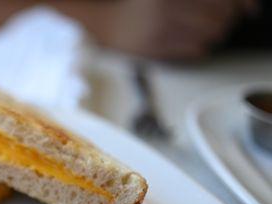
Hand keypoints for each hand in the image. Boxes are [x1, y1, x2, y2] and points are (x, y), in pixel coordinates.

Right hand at [96, 0, 255, 58]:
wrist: (106, 22)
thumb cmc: (139, 6)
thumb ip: (202, 0)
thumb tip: (241, 6)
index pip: (223, 0)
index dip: (238, 5)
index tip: (243, 8)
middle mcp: (168, 7)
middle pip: (220, 18)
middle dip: (225, 20)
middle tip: (217, 19)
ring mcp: (162, 29)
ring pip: (211, 36)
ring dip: (213, 35)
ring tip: (201, 31)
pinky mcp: (157, 49)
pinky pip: (196, 51)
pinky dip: (199, 47)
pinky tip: (188, 41)